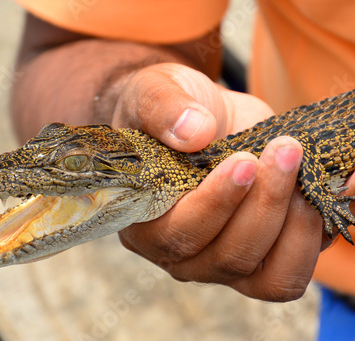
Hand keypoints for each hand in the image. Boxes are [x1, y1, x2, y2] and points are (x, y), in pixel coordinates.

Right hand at [113, 63, 325, 301]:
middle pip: (231, 257)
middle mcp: (184, 253)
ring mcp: (227, 259)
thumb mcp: (153, 94)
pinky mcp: (265, 254)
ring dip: (296, 224)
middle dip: (265, 205)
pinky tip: (333, 187)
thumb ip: (164, 110)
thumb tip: (194, 132)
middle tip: (283, 151)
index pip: (179, 235)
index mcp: (146, 223)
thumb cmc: (169, 111)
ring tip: (300, 168)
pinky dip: (322, 233)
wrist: (198, 114)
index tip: (243, 160)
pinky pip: (298, 265)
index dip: (215, 205)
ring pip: (272, 276)